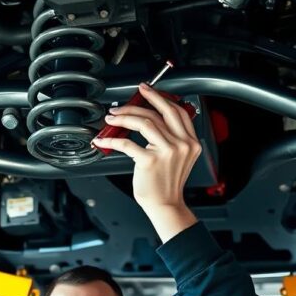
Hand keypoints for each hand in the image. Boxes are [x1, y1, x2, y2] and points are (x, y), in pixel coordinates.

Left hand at [92, 83, 200, 241]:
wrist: (166, 205)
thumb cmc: (167, 182)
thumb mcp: (179, 157)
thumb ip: (172, 137)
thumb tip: (149, 117)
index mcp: (191, 142)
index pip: (177, 111)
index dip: (160, 98)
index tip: (147, 90)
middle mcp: (182, 144)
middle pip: (160, 112)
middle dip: (141, 100)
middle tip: (126, 100)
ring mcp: (167, 152)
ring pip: (143, 122)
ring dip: (123, 117)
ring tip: (112, 118)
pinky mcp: (149, 161)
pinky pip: (126, 143)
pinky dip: (111, 139)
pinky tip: (104, 139)